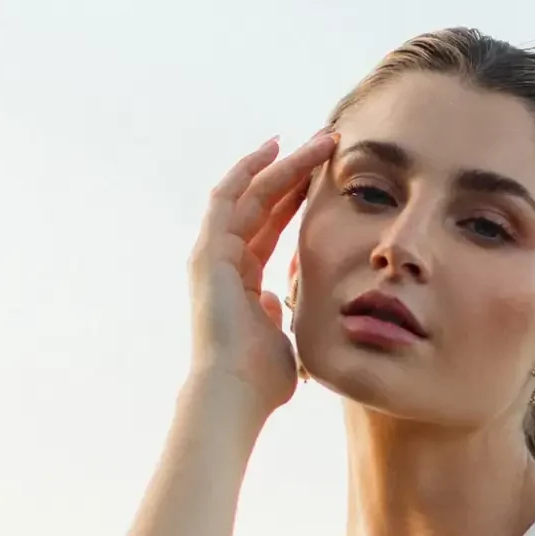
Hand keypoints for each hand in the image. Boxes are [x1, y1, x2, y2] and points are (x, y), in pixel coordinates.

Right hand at [187, 128, 336, 418]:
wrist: (235, 395)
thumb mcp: (283, 341)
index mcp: (242, 283)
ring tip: (315, 141)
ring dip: (282, 165)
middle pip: (262, 204)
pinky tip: (274, 149)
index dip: (296, 200)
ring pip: (250, 194)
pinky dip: (248, 171)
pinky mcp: (208, 252)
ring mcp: (212, 255)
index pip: (271, 228)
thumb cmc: (261, 381)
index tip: (325, 177)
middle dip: (295, 172)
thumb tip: (279, 301)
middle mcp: (223, 263)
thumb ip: (281, 316)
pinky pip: (227, 198)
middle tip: (326, 144)